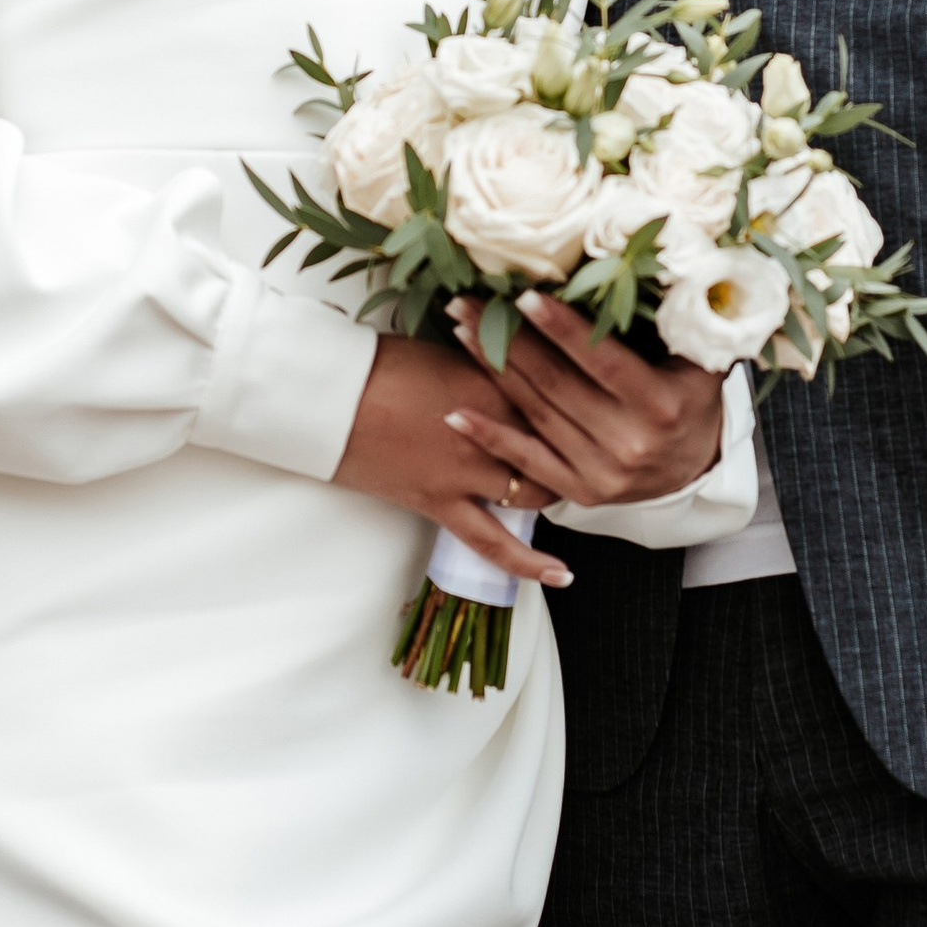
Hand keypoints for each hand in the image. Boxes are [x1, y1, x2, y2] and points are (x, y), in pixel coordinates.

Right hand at [330, 334, 571, 589]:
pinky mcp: (441, 504)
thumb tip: (517, 370)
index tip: (598, 407)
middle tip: (590, 453)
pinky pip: (494, 543)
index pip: (559, 400)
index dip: (581, 406)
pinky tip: (562, 576)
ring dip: (554, 492)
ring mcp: (467, 472)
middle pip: (556, 449)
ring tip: (571, 494)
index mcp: (495, 383)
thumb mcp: (448, 350)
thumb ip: (491, 365)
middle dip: (576, 451)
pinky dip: (529, 562)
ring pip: (535, 492)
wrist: (328, 396)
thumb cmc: (379, 362)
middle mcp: (491, 432)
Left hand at [444, 291, 724, 507]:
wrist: (698, 467)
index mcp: (661, 405)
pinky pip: (528, 462)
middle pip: (558, 384)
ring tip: (462, 332)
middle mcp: (630, 443)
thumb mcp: (700, 360)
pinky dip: (491, 437)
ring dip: (494, 372)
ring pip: (537, 414)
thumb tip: (643, 269)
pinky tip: (456, 414)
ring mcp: (602, 473)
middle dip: (509, 340)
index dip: (561, 328)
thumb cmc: (691, 397)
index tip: (522, 297)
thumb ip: (675, 323)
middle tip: (469, 302)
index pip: (602, 360)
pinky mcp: (580, 492)